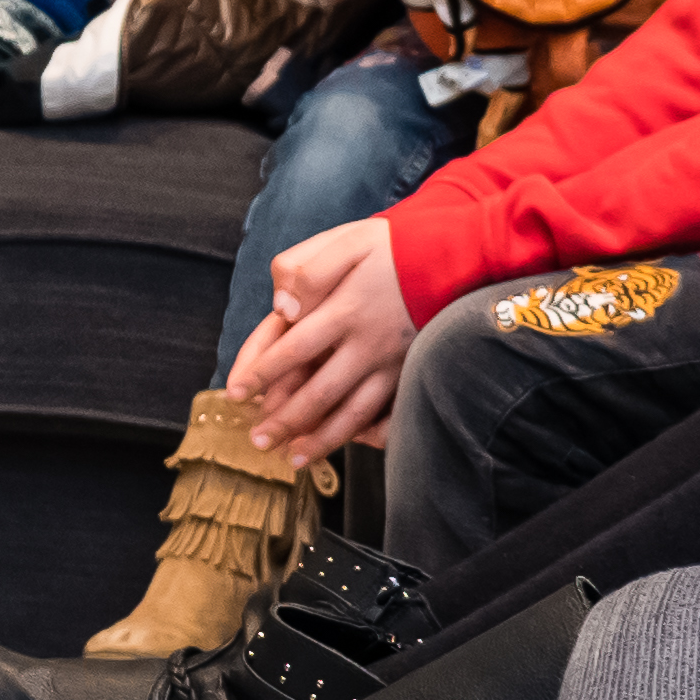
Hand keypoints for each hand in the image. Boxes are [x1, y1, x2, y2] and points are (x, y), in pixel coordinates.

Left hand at [232, 216, 412, 458]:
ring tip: (292, 459)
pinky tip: (345, 448)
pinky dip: (365, 436)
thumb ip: (305, 270)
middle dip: (284, 420)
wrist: (462, 253)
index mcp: (345, 309)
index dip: (262, 373)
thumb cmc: (395, 246)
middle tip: (257, 441)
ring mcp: (395, 363)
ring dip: (321, 439)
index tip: (236, 392)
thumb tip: (282, 308)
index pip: (293, 349)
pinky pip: (388, 414)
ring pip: (353, 412)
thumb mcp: (345, 241)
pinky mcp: (414, 373)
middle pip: (320, 391)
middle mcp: (369, 343)